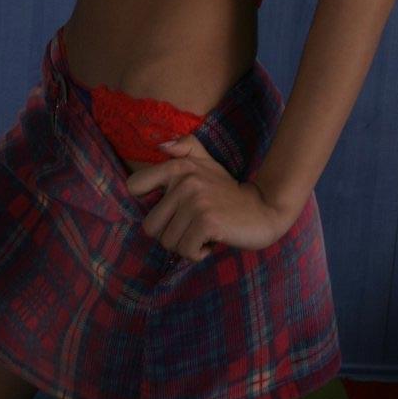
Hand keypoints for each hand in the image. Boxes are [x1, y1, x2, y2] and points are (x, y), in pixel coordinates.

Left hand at [124, 133, 290, 260]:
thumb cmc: (228, 192)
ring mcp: (196, 201)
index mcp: (178, 166)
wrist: (263, 210)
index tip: (169, 210)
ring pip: (167, 242)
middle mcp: (184, 181)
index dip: (146, 203)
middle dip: (171, 234)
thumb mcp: (207, 164)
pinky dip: (198, 253)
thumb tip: (161, 145)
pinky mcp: (207, 221)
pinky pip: (185, 251)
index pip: (133, 186)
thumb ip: (186, 147)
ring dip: (186, 245)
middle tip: (193, 226)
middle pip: (151, 227)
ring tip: (204, 231)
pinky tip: (212, 240)